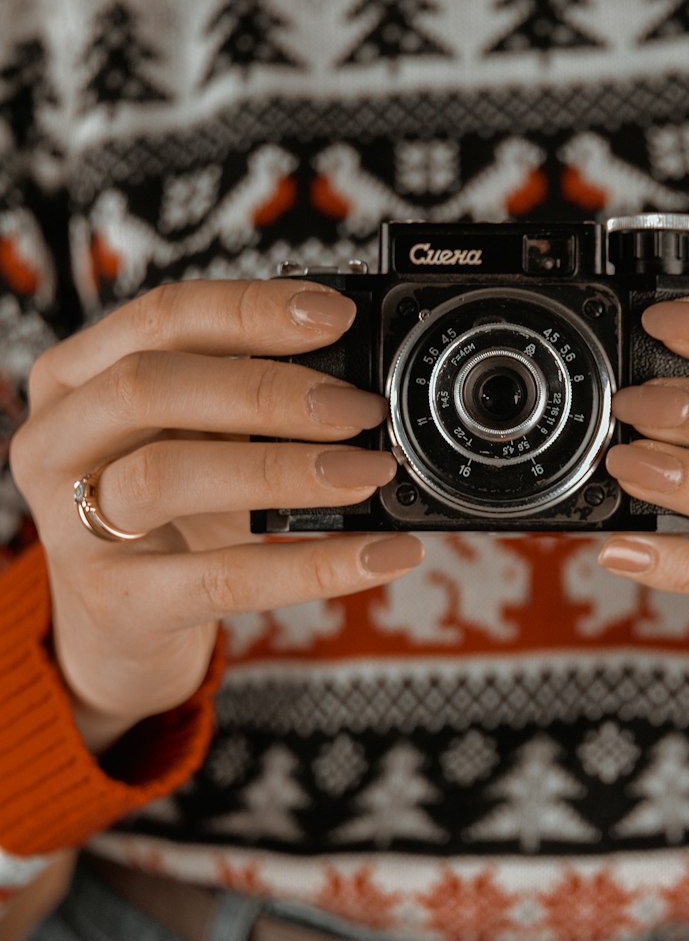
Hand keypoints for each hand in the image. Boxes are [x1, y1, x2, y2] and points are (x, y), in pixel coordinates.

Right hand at [9, 280, 421, 750]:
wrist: (117, 631)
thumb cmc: (164, 511)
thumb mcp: (191, 436)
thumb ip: (246, 393)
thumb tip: (355, 370)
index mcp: (75, 376)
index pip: (162, 318)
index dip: (251, 309)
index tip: (337, 317)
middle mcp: (56, 442)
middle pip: (149, 385)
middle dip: (267, 390)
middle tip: (358, 408)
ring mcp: (73, 527)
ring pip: (168, 476)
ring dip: (286, 469)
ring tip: (369, 472)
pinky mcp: (119, 604)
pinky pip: (223, 580)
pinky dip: (314, 566)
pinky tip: (380, 556)